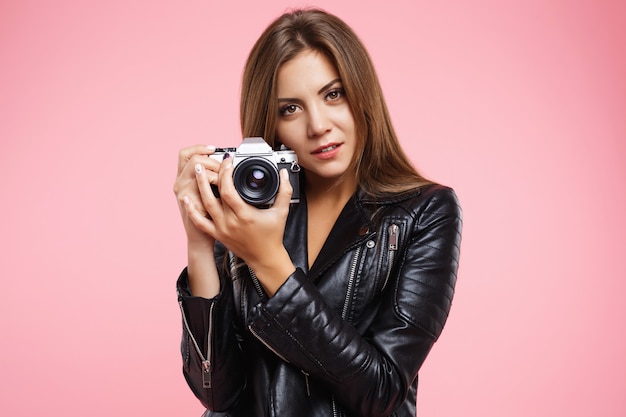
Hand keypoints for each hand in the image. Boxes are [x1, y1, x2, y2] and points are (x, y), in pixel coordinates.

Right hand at [173, 144, 220, 248]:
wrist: (201, 237)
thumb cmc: (207, 214)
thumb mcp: (205, 191)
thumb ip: (211, 176)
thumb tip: (227, 162)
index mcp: (183, 177)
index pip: (185, 153)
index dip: (199, 148)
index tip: (214, 149)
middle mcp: (180, 183)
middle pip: (194, 159)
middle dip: (213, 161)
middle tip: (224, 169)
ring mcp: (183, 193)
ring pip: (199, 170)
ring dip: (215, 172)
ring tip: (224, 180)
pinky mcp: (190, 203)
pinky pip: (203, 187)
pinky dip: (215, 184)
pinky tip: (224, 190)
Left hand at [184, 154, 295, 294]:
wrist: (265, 258)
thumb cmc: (272, 236)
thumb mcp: (281, 212)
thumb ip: (285, 191)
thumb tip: (285, 174)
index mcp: (244, 215)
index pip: (228, 190)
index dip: (225, 173)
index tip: (228, 162)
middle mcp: (230, 222)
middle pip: (214, 195)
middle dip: (210, 175)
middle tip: (207, 162)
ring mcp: (221, 228)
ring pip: (205, 205)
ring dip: (199, 186)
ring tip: (196, 171)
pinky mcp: (217, 234)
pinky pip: (200, 221)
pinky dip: (191, 210)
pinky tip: (186, 198)